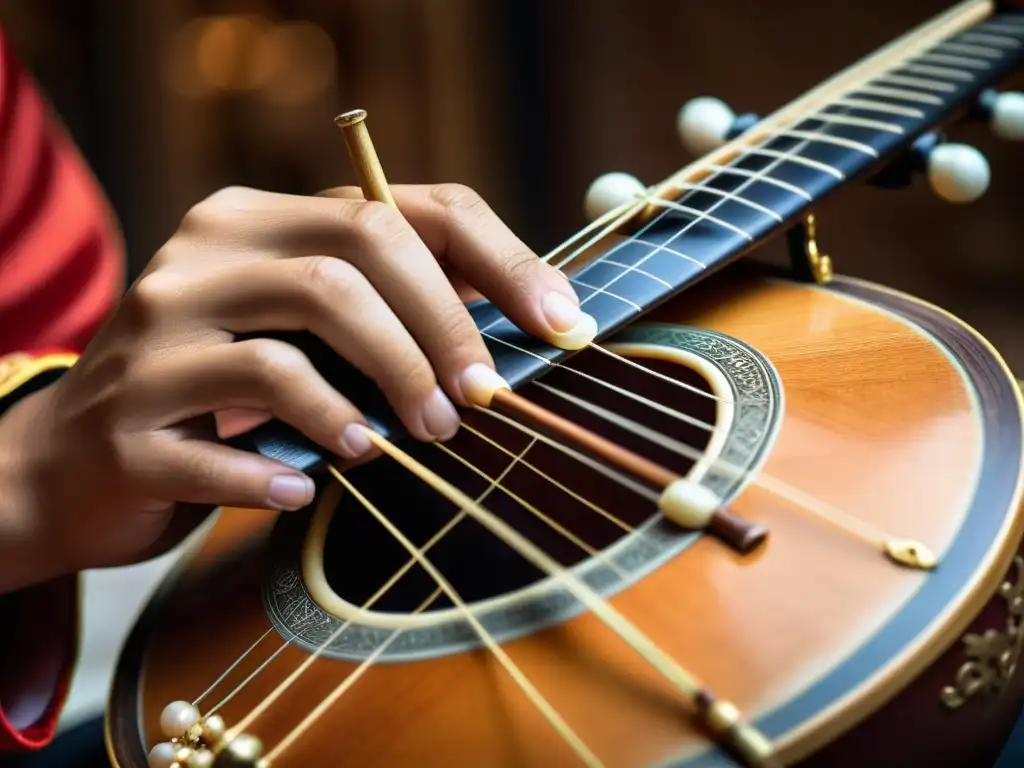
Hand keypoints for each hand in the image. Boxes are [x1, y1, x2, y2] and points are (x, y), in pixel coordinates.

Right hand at [0, 183, 587, 591]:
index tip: (563, 324)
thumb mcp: (305, 329)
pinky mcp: (126, 423)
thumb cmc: (224, 393)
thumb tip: (527, 324)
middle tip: (472, 406)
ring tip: (396, 445)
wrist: (78, 458)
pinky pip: (222, 449)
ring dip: (370, 402)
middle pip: (350, 261)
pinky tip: (303, 491)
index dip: (498, 262)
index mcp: (258, 222)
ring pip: (290, 347)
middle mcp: (203, 256)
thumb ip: (389, 311)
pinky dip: (280, 475)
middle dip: (437, 336)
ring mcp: (155, 337)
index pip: (399, 208)